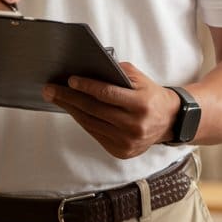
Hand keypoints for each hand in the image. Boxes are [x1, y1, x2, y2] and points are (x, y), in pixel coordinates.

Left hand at [42, 63, 180, 158]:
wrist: (169, 121)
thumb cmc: (151, 95)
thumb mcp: (140, 79)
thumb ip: (118, 72)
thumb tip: (89, 69)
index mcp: (141, 105)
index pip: (107, 94)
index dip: (87, 86)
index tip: (70, 80)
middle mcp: (135, 126)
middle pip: (94, 109)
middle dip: (69, 98)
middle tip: (51, 89)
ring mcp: (127, 142)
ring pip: (91, 123)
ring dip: (71, 110)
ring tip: (57, 98)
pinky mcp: (122, 151)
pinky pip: (96, 134)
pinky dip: (83, 121)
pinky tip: (73, 111)